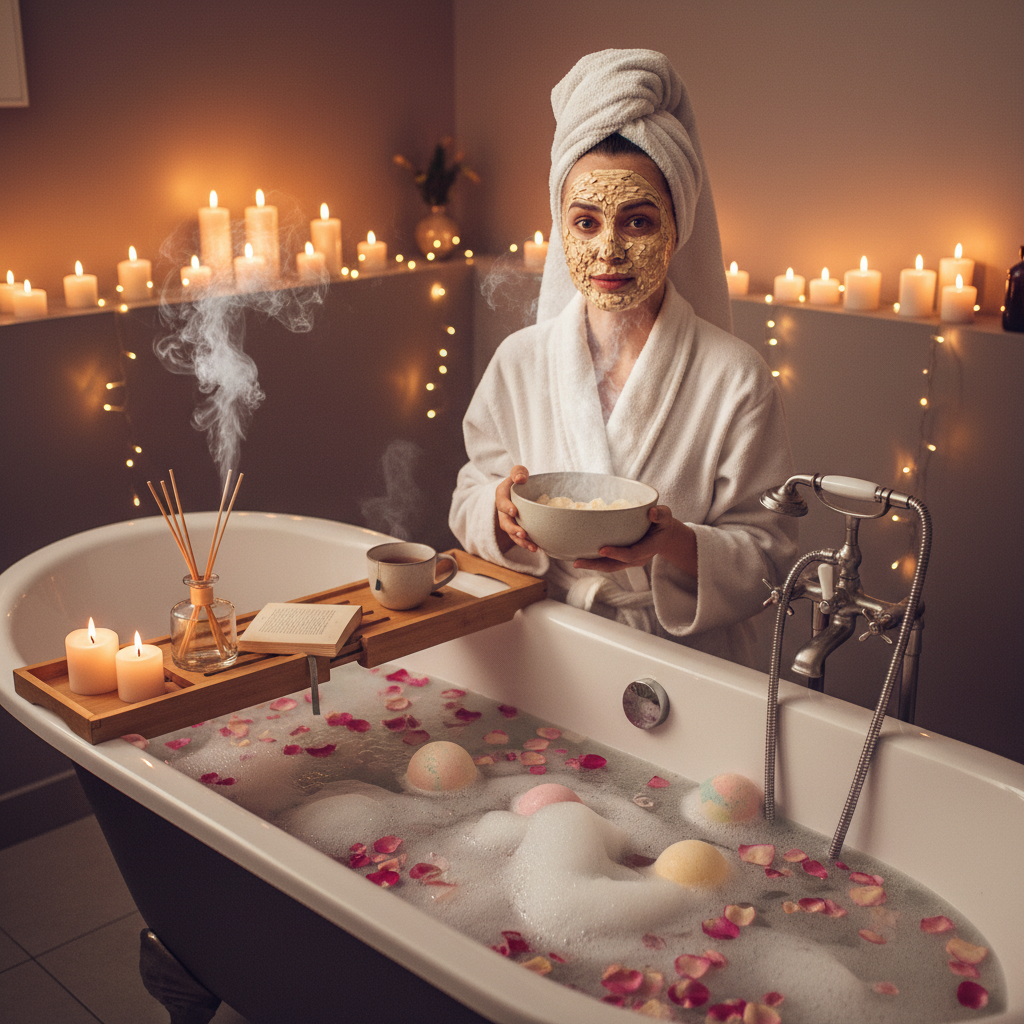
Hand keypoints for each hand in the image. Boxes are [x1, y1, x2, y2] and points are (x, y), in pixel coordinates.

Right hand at [495, 465, 537, 552]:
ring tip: (532, 547)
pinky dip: (527, 544)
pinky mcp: (517, 528)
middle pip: (505, 522)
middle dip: (513, 529)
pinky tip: (537, 548)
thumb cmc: (520, 479)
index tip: (514, 511)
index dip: (506, 507)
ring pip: (511, 534)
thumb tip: (520, 479)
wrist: (522, 489)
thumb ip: (518, 472)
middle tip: (522, 534)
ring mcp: (509, 521)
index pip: (501, 502)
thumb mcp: (519, 472)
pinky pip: (520, 538)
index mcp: (502, 496)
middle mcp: (503, 511)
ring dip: (521, 542)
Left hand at [573, 505, 696, 576]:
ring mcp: (629, 561)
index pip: (632, 554)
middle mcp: (637, 558)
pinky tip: (580, 556)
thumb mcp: (666, 516)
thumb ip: (661, 514)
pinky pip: (608, 562)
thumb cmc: (662, 523)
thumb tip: (652, 513)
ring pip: (609, 566)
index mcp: (648, 548)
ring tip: (575, 562)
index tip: (602, 549)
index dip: (617, 553)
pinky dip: (594, 560)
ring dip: (592, 565)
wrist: (664, 536)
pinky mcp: (622, 559)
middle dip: (596, 565)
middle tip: (577, 562)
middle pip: (615, 565)